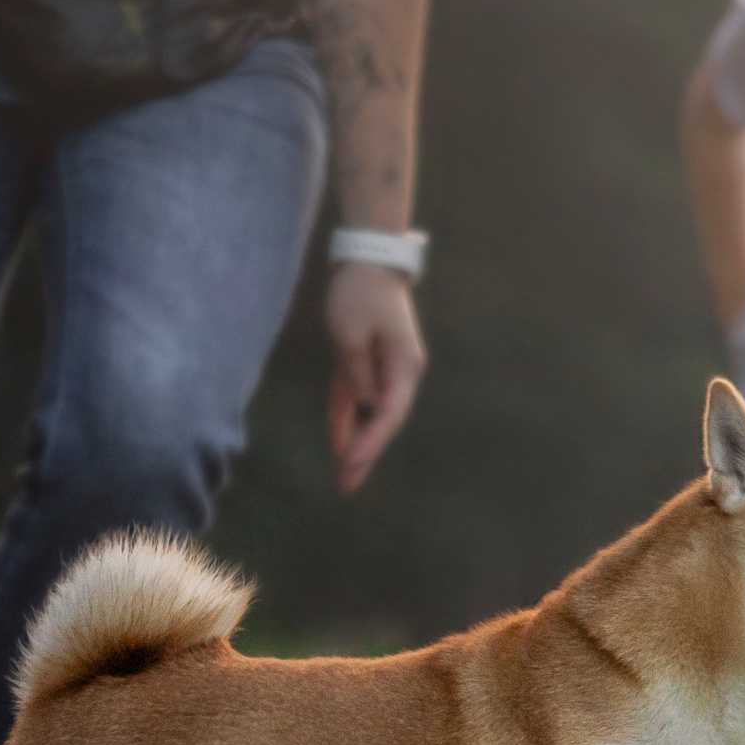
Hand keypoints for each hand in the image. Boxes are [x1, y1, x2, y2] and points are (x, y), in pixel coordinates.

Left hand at [325, 260, 425, 494]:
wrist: (368, 258)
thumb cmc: (360, 293)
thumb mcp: (351, 336)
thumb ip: (357, 375)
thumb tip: (365, 406)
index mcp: (405, 367)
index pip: (389, 413)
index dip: (370, 442)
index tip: (351, 462)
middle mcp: (401, 372)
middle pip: (383, 420)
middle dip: (365, 453)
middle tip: (347, 485)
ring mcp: (385, 368)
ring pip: (369, 413)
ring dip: (356, 442)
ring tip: (344, 476)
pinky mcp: (367, 361)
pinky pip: (356, 396)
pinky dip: (347, 418)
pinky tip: (338, 445)